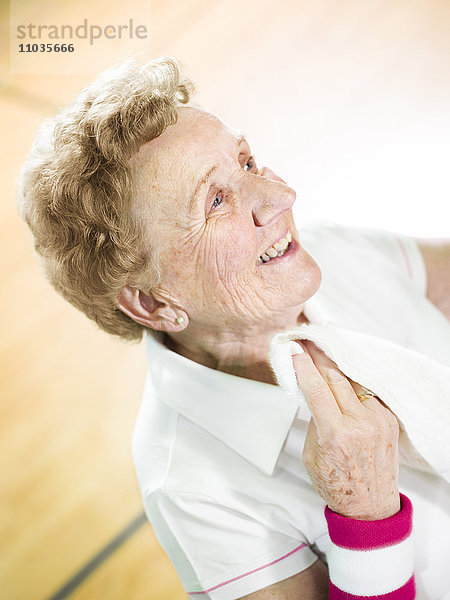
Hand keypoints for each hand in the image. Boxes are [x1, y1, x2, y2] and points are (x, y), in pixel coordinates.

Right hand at [293, 341, 400, 519]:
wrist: (370, 507)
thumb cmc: (336, 484)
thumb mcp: (312, 454)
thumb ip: (314, 421)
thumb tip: (313, 393)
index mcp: (337, 435)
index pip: (316, 389)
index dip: (304, 366)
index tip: (295, 350)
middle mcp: (360, 424)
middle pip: (336, 378)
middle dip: (318, 357)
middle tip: (306, 343)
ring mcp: (378, 420)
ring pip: (354, 381)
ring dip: (336, 365)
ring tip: (323, 350)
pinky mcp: (389, 420)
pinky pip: (367, 392)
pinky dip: (353, 382)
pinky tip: (343, 373)